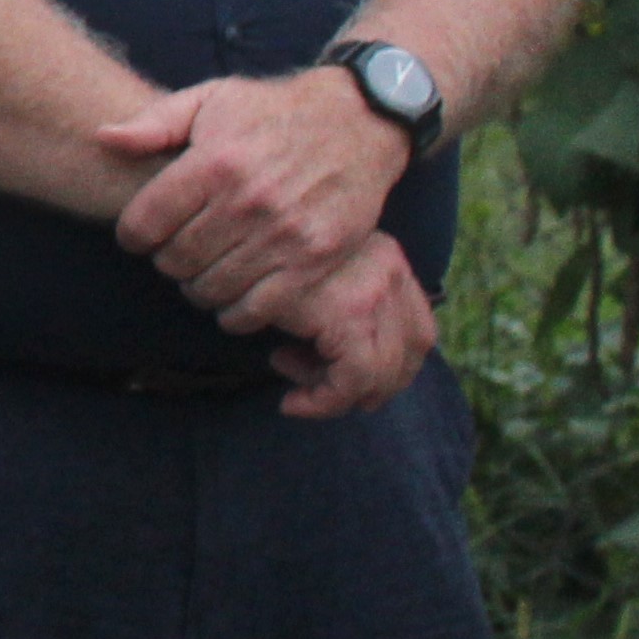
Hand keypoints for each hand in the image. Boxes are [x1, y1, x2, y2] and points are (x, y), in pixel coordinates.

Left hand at [101, 67, 417, 317]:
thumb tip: (103, 138)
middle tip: (173, 252)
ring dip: (197, 286)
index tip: (139, 235)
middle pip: (176, 259)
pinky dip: (236, 312)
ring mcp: (285, 233)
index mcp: (214, 162)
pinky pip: (259, 308)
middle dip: (165, 260)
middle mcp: (248, 200)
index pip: (144, 223)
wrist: (358, 119)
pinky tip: (232, 296)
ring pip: (212, 287)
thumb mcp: (211, 100)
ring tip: (201, 270)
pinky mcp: (315, 259)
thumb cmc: (272, 111)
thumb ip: (154, 123)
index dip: (131, 235)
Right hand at [255, 232, 438, 419]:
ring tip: (288, 379)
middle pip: (412, 352)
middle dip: (373, 387)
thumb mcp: (306, 270)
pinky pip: (351, 380)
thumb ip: (331, 298)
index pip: (419, 328)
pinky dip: (323, 403)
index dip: (395, 366)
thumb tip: (332, 360)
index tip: (350, 378)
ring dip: (338, 394)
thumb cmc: (251, 253)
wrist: (219, 234)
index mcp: (385, 256)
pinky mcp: (347, 313)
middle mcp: (388, 269)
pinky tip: (290, 404)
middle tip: (322, 390)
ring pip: (381, 373)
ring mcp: (372, 291)